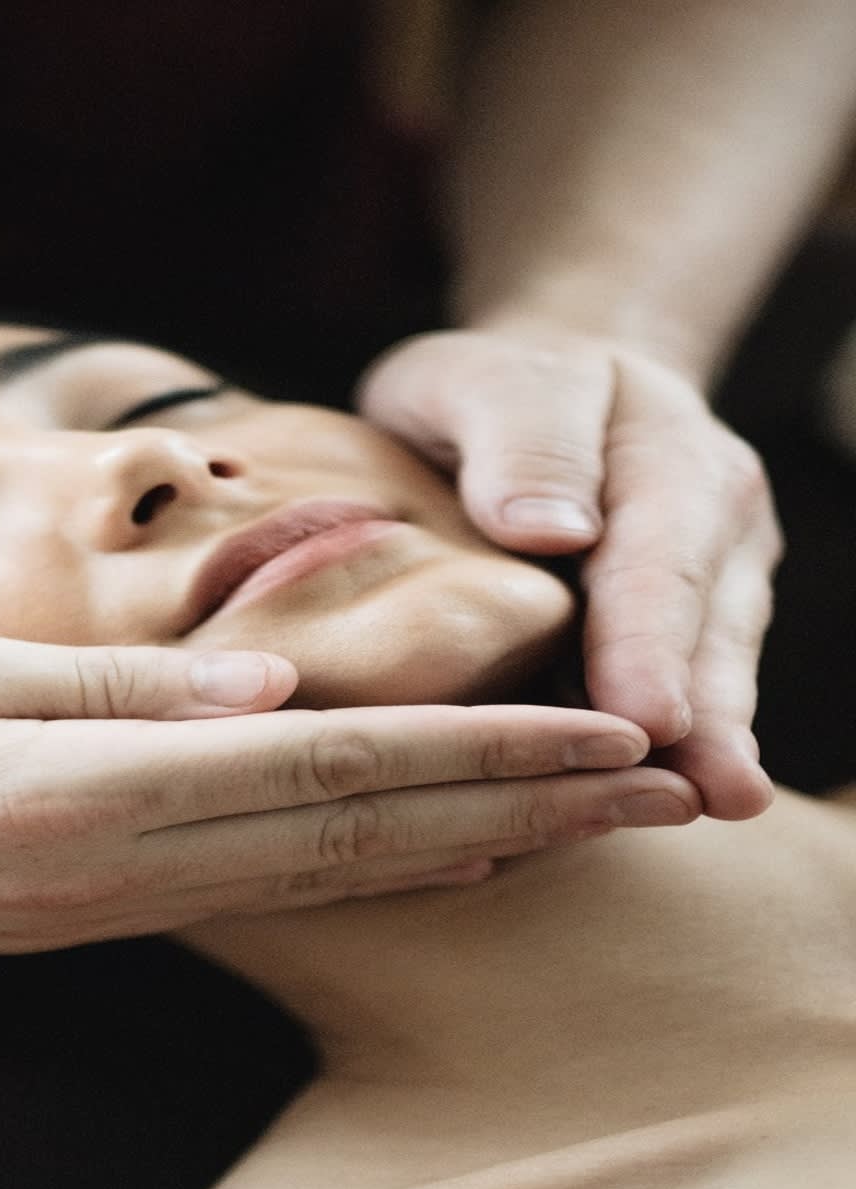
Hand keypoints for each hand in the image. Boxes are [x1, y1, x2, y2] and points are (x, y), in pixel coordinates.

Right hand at [0, 626, 697, 952]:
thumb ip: (101, 685)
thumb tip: (273, 693)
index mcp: (59, 796)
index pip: (319, 775)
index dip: (476, 757)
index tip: (604, 739)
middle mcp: (82, 877)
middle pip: (341, 846)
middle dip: (511, 816)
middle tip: (659, 792)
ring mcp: (65, 920)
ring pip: (299, 892)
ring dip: (446, 858)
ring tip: (568, 833)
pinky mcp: (40, 929)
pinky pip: (226, 907)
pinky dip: (339, 884)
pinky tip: (397, 865)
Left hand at [358, 327, 779, 818]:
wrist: (534, 389)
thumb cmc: (489, 388)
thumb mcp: (481, 377)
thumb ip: (520, 434)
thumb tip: (550, 527)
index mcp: (665, 457)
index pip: (656, 558)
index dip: (652, 642)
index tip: (648, 714)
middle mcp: (710, 523)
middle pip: (705, 627)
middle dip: (707, 714)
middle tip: (709, 792)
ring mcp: (708, 581)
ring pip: (709, 668)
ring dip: (707, 742)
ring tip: (711, 806)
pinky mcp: (682, 629)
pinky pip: (679, 688)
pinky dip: (672, 746)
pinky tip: (657, 800)